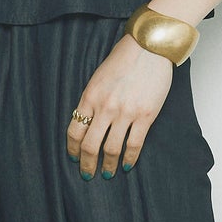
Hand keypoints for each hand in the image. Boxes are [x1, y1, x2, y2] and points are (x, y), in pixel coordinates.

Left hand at [65, 33, 174, 178]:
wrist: (149, 47)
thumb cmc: (124, 59)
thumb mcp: (98, 78)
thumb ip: (92, 100)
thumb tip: (88, 123)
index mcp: (90, 97)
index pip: (74, 131)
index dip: (73, 149)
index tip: (74, 158)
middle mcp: (105, 108)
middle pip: (90, 145)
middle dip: (87, 164)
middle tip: (87, 174)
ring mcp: (125, 113)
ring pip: (112, 150)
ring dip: (108, 166)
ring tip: (107, 174)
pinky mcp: (145, 116)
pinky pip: (134, 145)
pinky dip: (129, 159)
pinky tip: (126, 165)